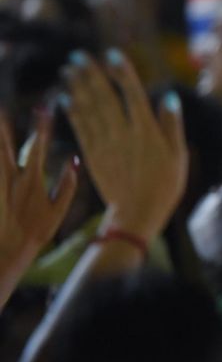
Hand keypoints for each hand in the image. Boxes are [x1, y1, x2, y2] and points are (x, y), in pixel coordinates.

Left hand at [0, 111, 77, 264]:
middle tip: (1, 109)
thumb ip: (67, 186)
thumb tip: (74, 162)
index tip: (43, 109)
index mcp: (32, 181)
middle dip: (4, 127)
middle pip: (7, 147)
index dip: (41, 127)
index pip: (38, 147)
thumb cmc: (36, 234)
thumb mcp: (58, 212)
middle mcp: (12, 179)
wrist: (6, 252)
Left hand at [62, 49, 186, 242]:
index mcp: (146, 131)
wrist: (137, 213)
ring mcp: (105, 144)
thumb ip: (172, 124)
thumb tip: (169, 96)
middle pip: (104, 97)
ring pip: (89, 109)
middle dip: (90, 74)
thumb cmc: (165, 185)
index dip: (122, 72)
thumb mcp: (179, 155)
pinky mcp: (93, 155)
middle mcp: (123, 133)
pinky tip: (66, 98)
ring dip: (77, 87)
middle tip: (78, 56)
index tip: (112, 54)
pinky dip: (72, 111)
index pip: (133, 93)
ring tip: (68, 69)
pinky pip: (80, 128)